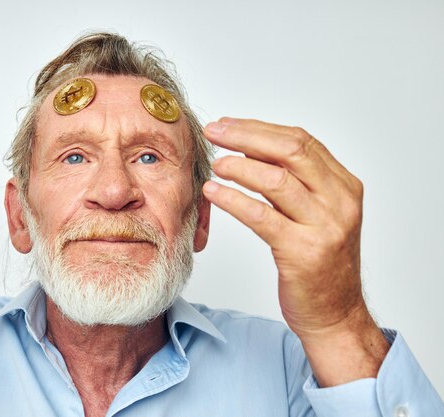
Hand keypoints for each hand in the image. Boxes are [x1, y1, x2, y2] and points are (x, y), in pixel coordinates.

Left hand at [202, 118, 388, 384]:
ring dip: (239, 166)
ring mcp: (324, 226)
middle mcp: (340, 201)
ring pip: (277, 179)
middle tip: (215, 132)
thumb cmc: (319, 264)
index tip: (229, 124)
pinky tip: (213, 192)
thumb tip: (250, 149)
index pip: (301, 141)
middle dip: (246, 136)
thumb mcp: (316, 215)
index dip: (260, 129)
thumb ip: (295, 183)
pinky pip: (262, 216)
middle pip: (291, 151)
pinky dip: (233, 199)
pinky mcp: (303, 251)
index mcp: (344, 186)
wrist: (334, 314)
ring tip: (215, 163)